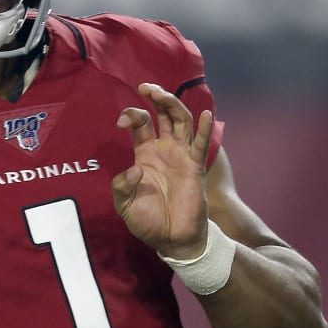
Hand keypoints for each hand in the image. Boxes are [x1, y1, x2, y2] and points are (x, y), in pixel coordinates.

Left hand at [112, 82, 213, 259]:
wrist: (171, 239)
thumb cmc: (147, 220)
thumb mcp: (124, 204)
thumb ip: (121, 186)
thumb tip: (133, 169)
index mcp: (144, 153)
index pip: (140, 123)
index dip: (131, 115)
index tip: (121, 122)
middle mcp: (164, 149)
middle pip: (163, 114)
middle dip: (155, 97)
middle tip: (145, 87)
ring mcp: (181, 155)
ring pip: (181, 121)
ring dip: (173, 104)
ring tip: (161, 94)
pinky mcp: (195, 166)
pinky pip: (201, 144)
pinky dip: (205, 128)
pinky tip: (206, 114)